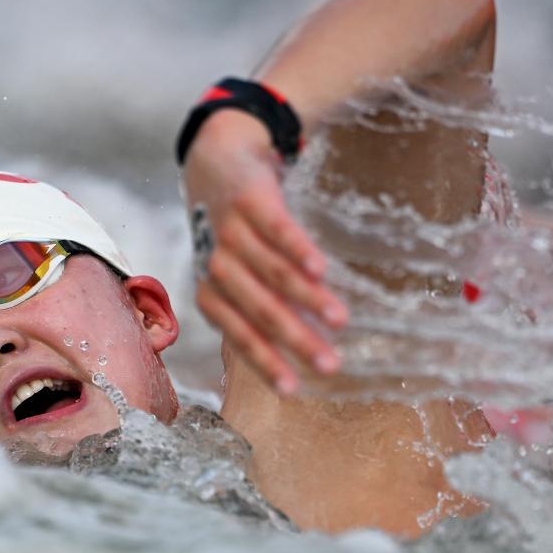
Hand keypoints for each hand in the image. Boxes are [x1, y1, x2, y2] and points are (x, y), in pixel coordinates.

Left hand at [182, 109, 348, 392]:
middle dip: (296, 340)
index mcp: (210, 293)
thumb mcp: (236, 275)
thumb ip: (262, 309)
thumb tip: (299, 353)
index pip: (241, 335)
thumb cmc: (232, 235)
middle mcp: (216, 266)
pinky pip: (277, 230)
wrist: (216, 162)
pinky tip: (322, 269)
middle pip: (260, 310)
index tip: (295, 389)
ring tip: (341, 320)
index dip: (267, 363)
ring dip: (307, 298)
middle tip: (331, 365)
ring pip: (272, 273)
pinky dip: (298, 251)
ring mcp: (232, 233)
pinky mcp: (252, 202)